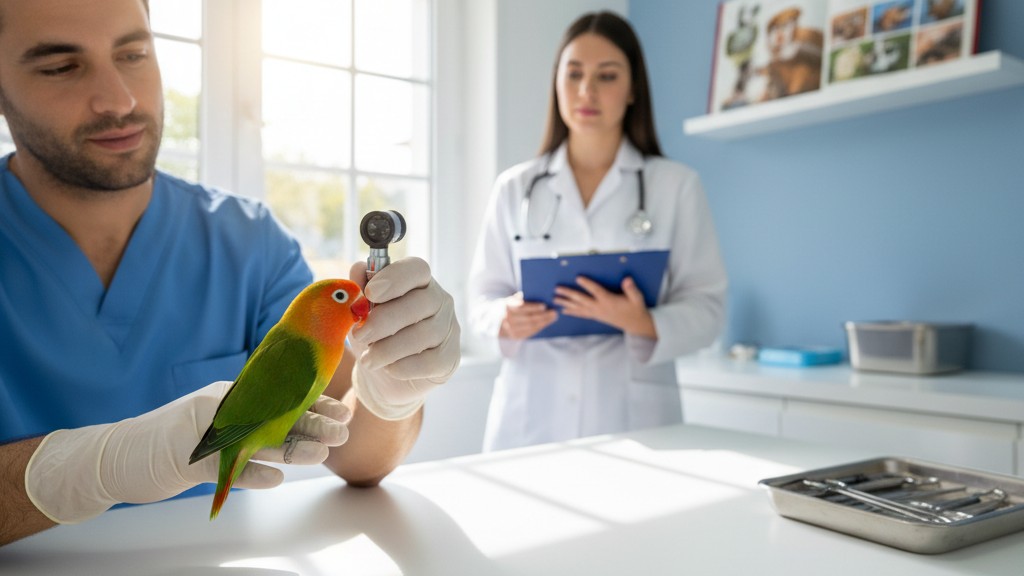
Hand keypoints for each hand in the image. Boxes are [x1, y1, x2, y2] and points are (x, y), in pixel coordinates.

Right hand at [25, 380, 349, 523]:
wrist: (119, 455)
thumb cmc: (174, 442)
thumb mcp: (219, 428)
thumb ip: (252, 424)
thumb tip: (300, 424)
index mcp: (234, 400)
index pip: (280, 400)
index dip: (313, 405)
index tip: (342, 411)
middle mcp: (224, 410)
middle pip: (276, 415)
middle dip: (312, 423)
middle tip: (342, 431)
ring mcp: (206, 434)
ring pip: (259, 438)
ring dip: (292, 446)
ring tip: (322, 454)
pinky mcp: (189, 459)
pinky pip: (227, 468)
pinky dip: (252, 473)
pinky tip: (276, 479)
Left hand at [348, 257, 459, 420]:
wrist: (382, 378)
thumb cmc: (374, 337)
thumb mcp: (360, 314)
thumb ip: (359, 290)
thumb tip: (358, 269)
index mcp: (419, 283)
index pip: (417, 269)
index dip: (395, 278)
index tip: (370, 293)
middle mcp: (440, 301)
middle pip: (421, 302)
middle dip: (385, 320)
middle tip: (360, 334)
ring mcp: (449, 329)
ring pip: (423, 334)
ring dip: (389, 348)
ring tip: (368, 359)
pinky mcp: (450, 358)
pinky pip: (430, 361)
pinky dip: (404, 366)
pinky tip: (389, 368)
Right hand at [499, 292, 557, 339]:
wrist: (493, 321)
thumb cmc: (506, 307)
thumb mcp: (509, 300)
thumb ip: (520, 298)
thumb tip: (536, 293)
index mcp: (507, 307)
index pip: (522, 307)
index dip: (534, 307)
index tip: (544, 305)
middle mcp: (508, 319)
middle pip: (529, 318)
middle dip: (543, 315)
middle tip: (554, 312)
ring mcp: (511, 329)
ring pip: (531, 326)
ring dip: (544, 322)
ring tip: (553, 317)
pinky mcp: (515, 336)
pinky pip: (530, 332)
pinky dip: (539, 328)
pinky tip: (546, 323)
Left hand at [553, 276, 656, 337]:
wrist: (635, 324)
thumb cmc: (635, 309)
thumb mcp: (637, 298)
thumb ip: (631, 289)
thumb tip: (627, 280)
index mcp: (608, 301)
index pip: (596, 291)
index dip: (587, 284)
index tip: (578, 278)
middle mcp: (600, 307)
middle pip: (581, 300)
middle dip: (568, 294)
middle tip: (557, 289)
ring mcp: (596, 313)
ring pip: (578, 308)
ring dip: (566, 303)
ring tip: (555, 299)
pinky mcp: (595, 316)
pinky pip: (581, 314)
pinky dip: (572, 312)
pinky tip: (563, 310)